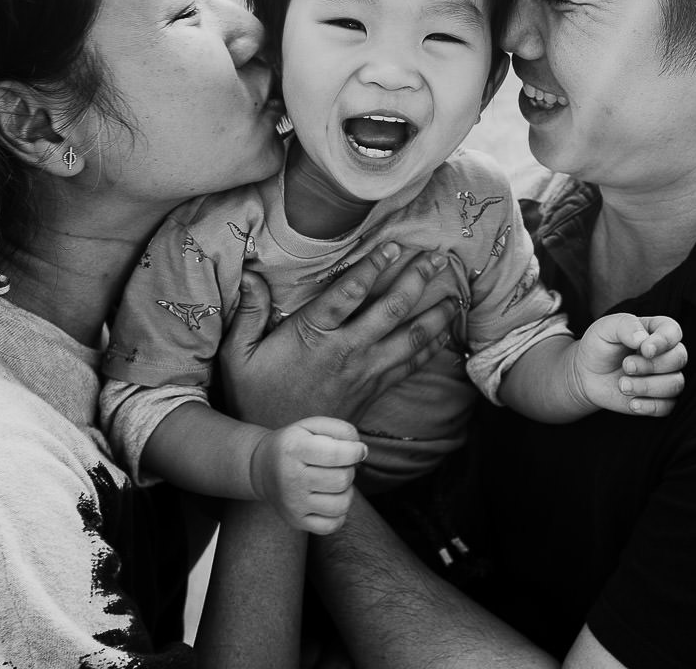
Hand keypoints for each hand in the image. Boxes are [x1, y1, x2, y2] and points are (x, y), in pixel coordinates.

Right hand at [218, 241, 461, 428]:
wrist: (282, 450)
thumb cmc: (255, 397)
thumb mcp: (239, 356)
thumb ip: (248, 313)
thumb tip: (251, 274)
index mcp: (314, 335)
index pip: (350, 292)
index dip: (374, 266)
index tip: (394, 246)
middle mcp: (346, 351)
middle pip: (391, 309)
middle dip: (417, 281)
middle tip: (438, 259)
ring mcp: (365, 372)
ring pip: (411, 338)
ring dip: (436, 314)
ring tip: (456, 293)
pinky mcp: (375, 389)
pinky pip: (411, 365)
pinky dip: (432, 346)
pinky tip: (445, 332)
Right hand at [249, 416, 366, 534]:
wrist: (262, 468)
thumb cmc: (295, 444)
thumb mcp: (311, 426)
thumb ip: (340, 430)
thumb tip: (361, 450)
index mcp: (294, 449)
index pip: (336, 454)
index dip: (356, 451)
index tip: (357, 450)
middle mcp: (291, 478)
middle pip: (342, 480)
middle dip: (349, 470)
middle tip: (339, 466)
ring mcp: (293, 503)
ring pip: (341, 504)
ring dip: (346, 492)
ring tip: (335, 483)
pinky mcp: (296, 521)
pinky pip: (333, 525)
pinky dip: (339, 514)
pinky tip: (330, 499)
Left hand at [567, 313, 686, 415]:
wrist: (587, 374)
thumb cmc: (599, 346)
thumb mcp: (605, 328)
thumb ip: (625, 325)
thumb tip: (642, 338)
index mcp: (656, 330)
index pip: (673, 332)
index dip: (664, 341)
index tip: (644, 349)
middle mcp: (665, 353)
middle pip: (679, 359)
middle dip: (652, 365)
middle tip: (626, 366)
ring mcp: (665, 377)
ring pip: (675, 384)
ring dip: (648, 386)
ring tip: (622, 385)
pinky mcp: (660, 399)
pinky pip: (668, 406)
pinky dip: (650, 406)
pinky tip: (632, 403)